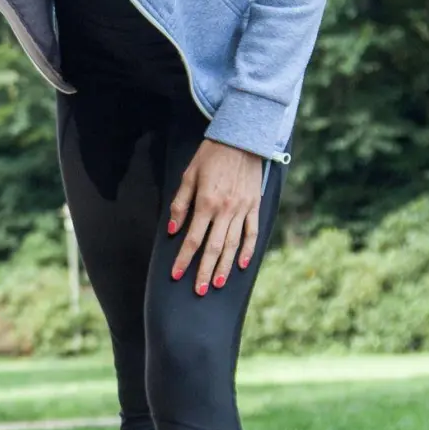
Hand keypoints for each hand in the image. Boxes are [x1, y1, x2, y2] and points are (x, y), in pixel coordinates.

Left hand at [169, 140, 262, 295]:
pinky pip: (252, 233)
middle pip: (213, 248)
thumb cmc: (210, 156)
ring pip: (232, 245)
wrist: (242, 138)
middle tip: (198, 291)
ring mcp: (242, 209)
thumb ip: (180, 205)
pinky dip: (248, 250)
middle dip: (203, 271)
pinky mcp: (255, 206)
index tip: (176, 275)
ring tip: (215, 284)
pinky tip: (241, 265)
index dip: (183, 259)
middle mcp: (226, 210)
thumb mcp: (189, 176)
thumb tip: (174, 231)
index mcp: (206, 203)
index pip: (192, 239)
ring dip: (223, 266)